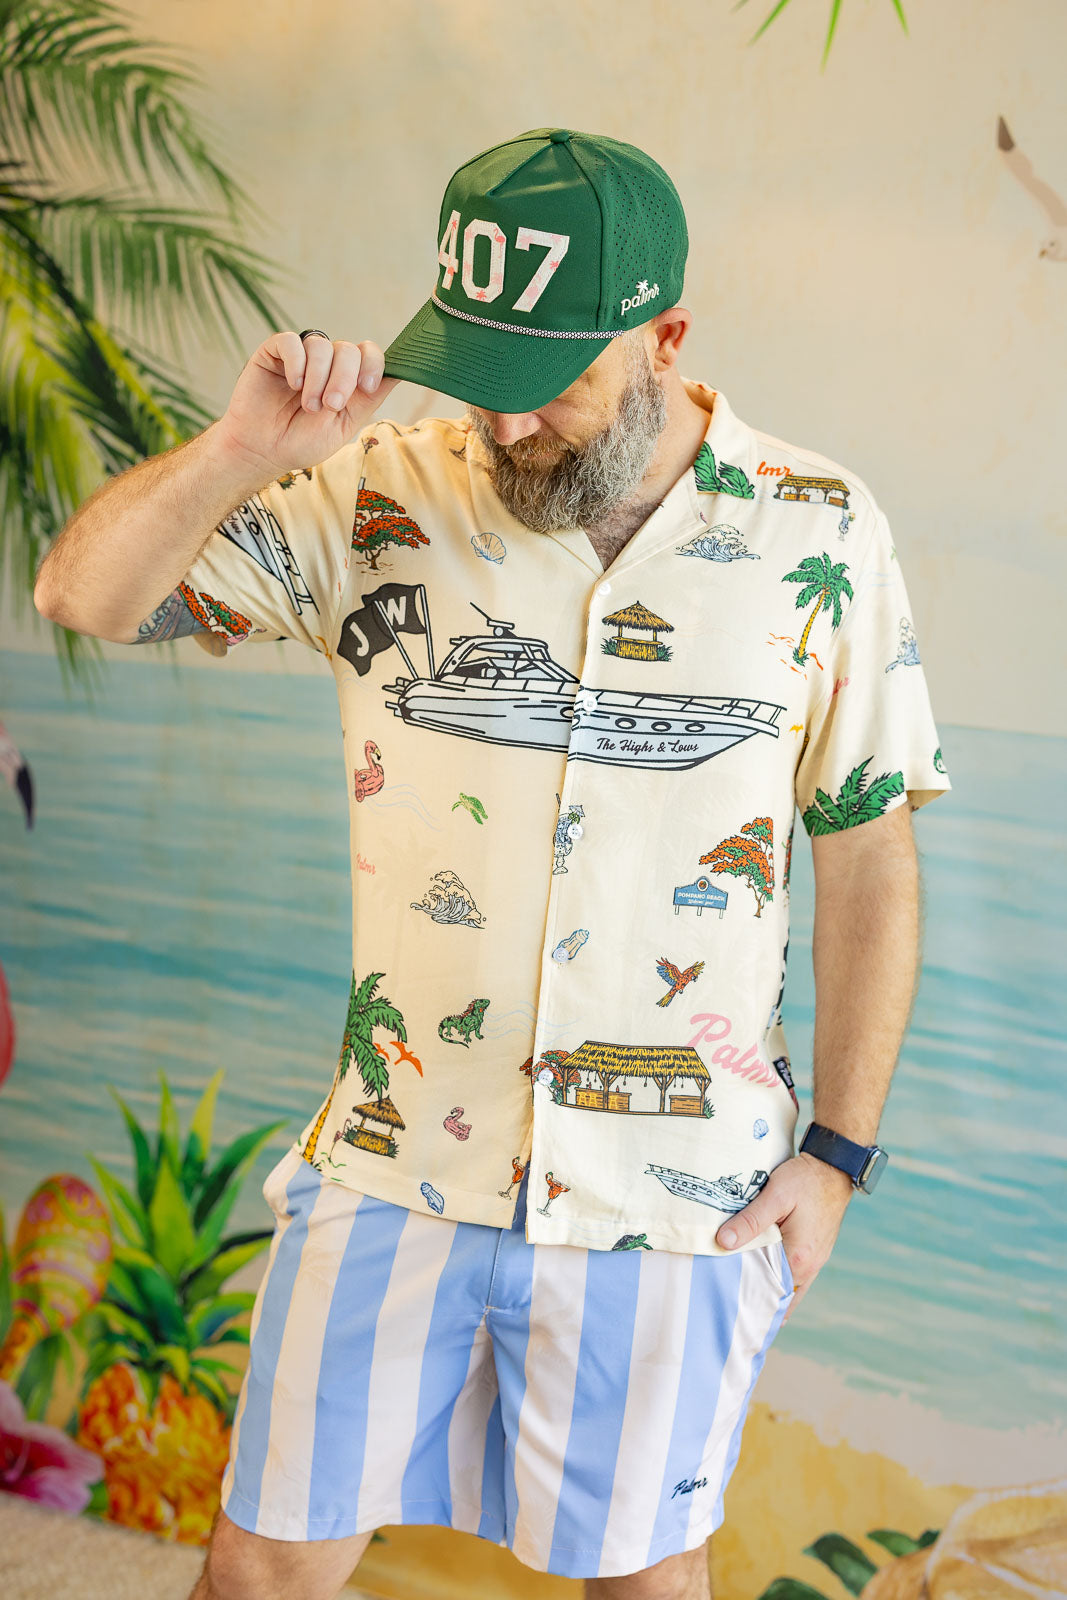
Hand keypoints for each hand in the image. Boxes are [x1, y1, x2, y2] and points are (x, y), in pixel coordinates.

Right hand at [214, 330, 400, 480]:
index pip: (369, 353)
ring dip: (319, 377)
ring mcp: (301, 356)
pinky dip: (297, 361)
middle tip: (330, 405)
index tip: (368, 386)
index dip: (374, 364)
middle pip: (348, 349)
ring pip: (322, 345)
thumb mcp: (343, 425)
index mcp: (346, 379)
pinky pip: (292, 341)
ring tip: (308, 404)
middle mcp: (326, 363)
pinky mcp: (274, 352)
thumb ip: (367, 399)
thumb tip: (400, 373)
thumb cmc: (301, 442)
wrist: (262, 451)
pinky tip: (294, 383)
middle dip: (344, 378)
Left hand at [715, 1153, 853, 1320]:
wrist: (834, 1167)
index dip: (747, 1297)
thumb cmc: (806, 1180)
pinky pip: (795, 1274)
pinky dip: (779, 1278)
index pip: (768, 1290)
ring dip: (768, 1288)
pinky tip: (764, 1276)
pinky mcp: (816, 1251)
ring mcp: (815, 1260)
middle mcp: (810, 1266)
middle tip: (728, 1301)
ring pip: (788, 1286)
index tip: (726, 1302)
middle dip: (756, 1298)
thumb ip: (750, 1220)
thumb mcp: (775, 1195)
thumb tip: (723, 1243)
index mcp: (799, 1259)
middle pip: (778, 1293)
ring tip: (741, 1293)